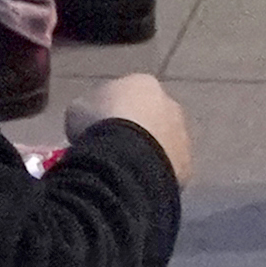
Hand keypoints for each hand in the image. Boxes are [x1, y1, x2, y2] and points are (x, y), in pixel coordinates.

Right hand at [67, 70, 190, 179]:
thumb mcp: (79, 110)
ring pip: (162, 144)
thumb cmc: (99, 125)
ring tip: (122, 170)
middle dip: (133, 130)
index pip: (126, 94)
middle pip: (149, 118)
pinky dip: (152, 174)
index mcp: (144, 84)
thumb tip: (90, 121)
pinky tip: (135, 182)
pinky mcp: (187, 165)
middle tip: (111, 149)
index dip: (108, 111)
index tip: (95, 128)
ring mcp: (182, 135)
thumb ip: (89, 110)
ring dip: (146, 153)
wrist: (127, 159)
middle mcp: (170, 105)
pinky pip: (166, 168)